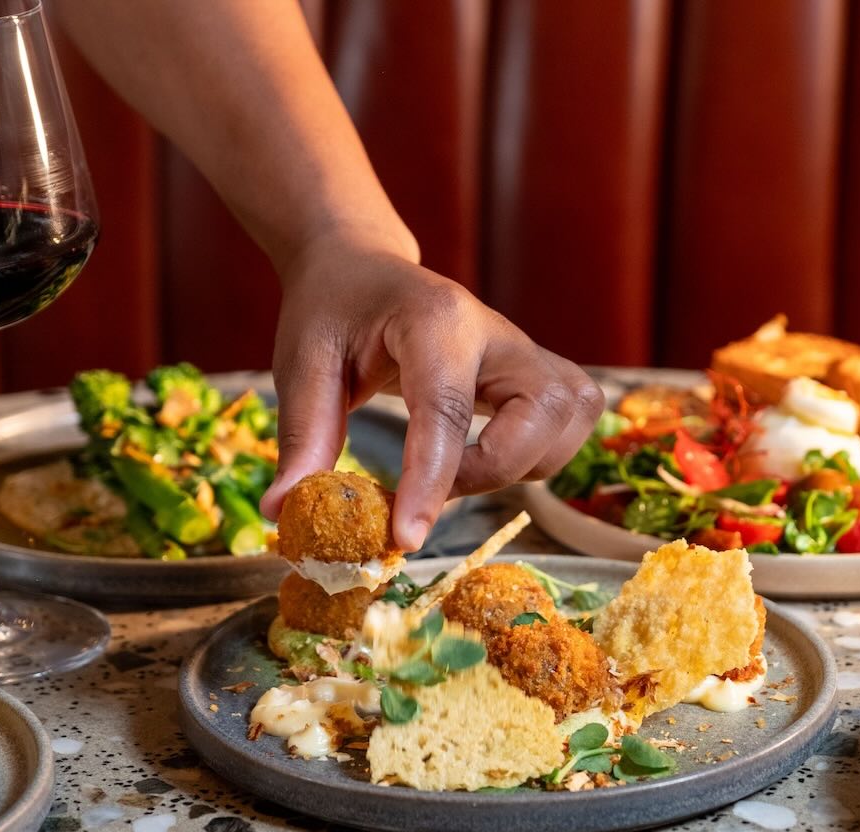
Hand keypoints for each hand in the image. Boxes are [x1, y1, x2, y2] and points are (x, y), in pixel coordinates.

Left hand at [259, 230, 604, 551]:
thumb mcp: (302, 365)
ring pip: (570, 416)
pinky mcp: (540, 368)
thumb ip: (303, 438)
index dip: (431, 482)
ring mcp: (525, 348)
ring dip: (526, 463)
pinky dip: (543, 452)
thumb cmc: (332, 311)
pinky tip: (492, 455)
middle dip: (492, 471)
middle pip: (540, 414)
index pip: (447, 410)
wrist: (361, 266)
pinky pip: (574, 418)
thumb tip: (285, 512)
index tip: (405, 538)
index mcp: (434, 319)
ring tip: (460, 469)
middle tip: (430, 487)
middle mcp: (495, 330)